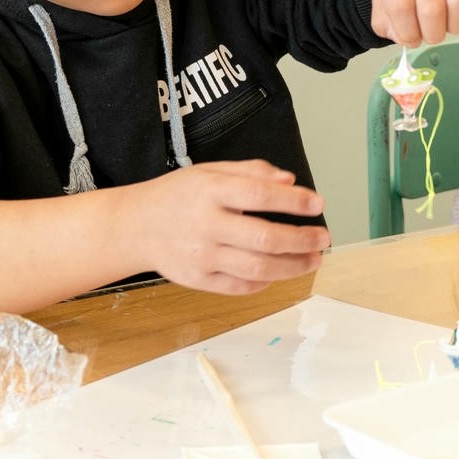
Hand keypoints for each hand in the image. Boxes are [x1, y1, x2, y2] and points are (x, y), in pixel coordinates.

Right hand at [127, 161, 331, 293]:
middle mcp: (205, 224)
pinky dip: (265, 282)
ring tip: (313, 260)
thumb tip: (289, 181)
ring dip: (293, 267)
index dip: (294, 201)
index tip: (317, 204)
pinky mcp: (197, 279)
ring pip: (257, 268)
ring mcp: (201, 256)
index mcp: (209, 191)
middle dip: (302, 241)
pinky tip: (279, 273)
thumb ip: (251, 172)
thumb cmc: (177, 195)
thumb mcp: (210, 171)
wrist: (134, 226)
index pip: (260, 195)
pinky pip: (239, 286)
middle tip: (323, 239)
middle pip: (264, 238)